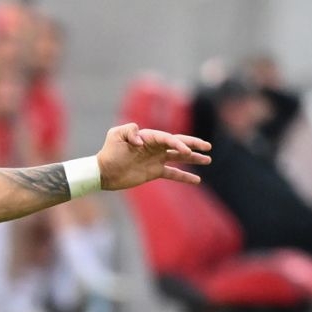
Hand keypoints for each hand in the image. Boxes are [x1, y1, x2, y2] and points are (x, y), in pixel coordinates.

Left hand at [96, 123, 210, 190]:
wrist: (103, 172)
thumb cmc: (109, 152)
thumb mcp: (115, 135)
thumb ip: (129, 130)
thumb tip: (142, 141)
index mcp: (148, 136)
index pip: (168, 138)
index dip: (178, 144)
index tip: (186, 151)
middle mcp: (155, 147)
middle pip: (178, 143)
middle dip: (193, 144)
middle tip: (208, 147)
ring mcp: (156, 159)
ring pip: (179, 158)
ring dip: (194, 158)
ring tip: (208, 160)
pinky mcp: (154, 172)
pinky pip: (173, 173)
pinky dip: (184, 176)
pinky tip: (197, 180)